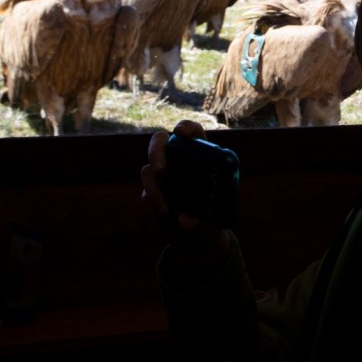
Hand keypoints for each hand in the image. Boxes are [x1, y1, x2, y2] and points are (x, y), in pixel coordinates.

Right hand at [141, 120, 231, 278]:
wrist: (198, 234)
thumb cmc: (213, 215)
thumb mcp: (215, 213)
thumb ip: (201, 217)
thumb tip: (186, 222)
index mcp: (199, 153)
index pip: (192, 131)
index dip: (186, 127)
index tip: (179, 132)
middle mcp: (177, 159)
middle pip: (159, 141)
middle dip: (156, 151)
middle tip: (161, 170)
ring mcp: (162, 175)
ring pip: (148, 171)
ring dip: (154, 188)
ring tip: (166, 209)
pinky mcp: (153, 193)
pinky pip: (147, 194)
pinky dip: (154, 203)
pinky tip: (165, 215)